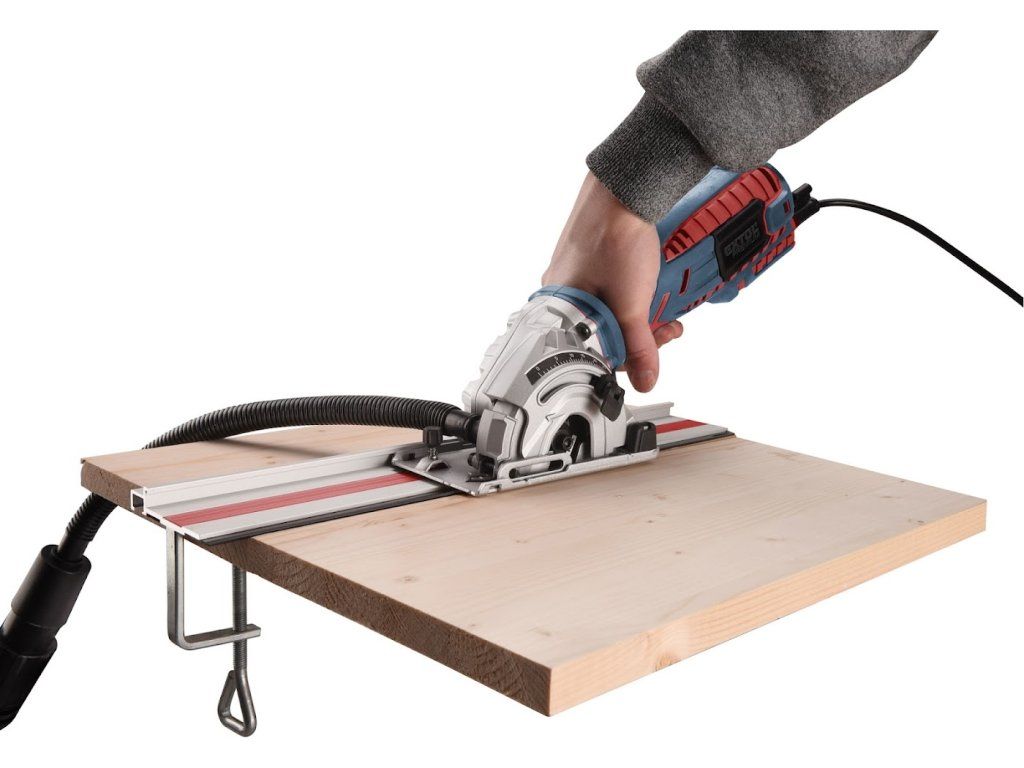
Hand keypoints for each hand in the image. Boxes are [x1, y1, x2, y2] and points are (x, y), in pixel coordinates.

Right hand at [542, 172, 682, 392]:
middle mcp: (563, 289)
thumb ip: (639, 345)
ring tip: (668, 312)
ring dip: (642, 315)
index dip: (624, 357)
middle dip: (640, 335)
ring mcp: (579, 271)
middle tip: (666, 331)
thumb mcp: (631, 303)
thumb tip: (644, 379)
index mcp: (559, 304)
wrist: (625, 187)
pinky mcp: (596, 255)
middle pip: (602, 330)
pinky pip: (614, 287)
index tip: (649, 355)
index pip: (588, 350)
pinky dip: (636, 294)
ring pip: (610, 308)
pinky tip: (654, 288)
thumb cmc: (614, 237)